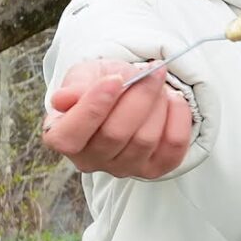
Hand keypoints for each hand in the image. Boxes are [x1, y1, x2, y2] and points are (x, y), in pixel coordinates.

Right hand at [41, 59, 192, 178]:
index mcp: (63, 138)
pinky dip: (178, 118)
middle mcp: (90, 160)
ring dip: (158, 104)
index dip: (93, 108)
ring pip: (145, 139)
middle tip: (151, 72)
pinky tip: (173, 100)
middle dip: (138, 97)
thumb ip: (75, 85)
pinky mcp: (154, 169)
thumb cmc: (102, 84)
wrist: (130, 92)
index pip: (69, 137)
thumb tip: (62, 99)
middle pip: (115, 135)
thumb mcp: (85, 75)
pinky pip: (173, 147)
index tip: (114, 79)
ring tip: (159, 84)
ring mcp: (123, 169)